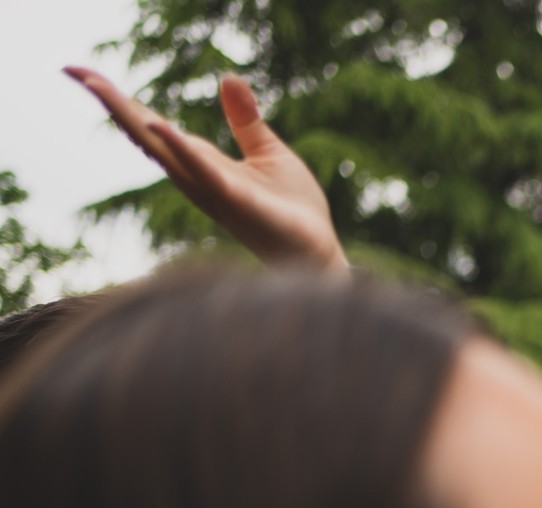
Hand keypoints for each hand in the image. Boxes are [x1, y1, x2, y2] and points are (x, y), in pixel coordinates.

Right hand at [65, 67, 346, 272]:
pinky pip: (204, 173)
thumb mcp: (269, 151)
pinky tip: (161, 127)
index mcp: (200, 162)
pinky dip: (182, 150)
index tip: (83, 72)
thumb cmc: (293, 209)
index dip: (119, 100)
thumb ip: (245, 119)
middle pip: (143, 134)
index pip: (151, 126)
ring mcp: (212, 190)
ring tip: (97, 86)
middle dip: (110, 103)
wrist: (319, 252)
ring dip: (130, 119)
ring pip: (162, 151)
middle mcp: (196, 176)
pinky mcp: (237, 201)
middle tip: (72, 69)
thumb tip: (228, 76)